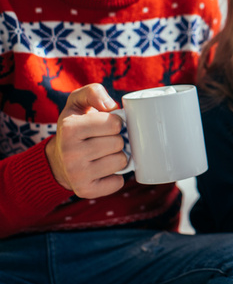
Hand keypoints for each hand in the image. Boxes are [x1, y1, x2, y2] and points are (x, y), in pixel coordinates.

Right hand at [45, 84, 125, 198]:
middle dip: (117, 140)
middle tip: (104, 141)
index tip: (105, 125)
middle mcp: (70, 152)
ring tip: (103, 155)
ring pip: (122, 162)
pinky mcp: (85, 191)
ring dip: (118, 157)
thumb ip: (93, 92)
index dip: (116, 123)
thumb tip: (111, 106)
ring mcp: (77, 174)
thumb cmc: (76, 126)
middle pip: (119, 143)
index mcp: (69, 128)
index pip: (115, 123)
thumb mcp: (78, 103)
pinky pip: (118, 183)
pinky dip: (116, 177)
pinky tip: (103, 170)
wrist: (59, 159)